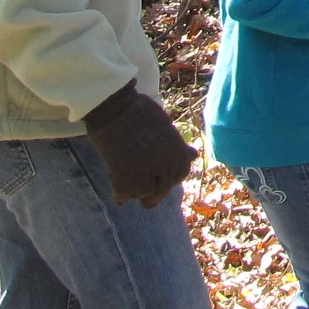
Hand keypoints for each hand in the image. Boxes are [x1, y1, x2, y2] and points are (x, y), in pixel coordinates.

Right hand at [82, 81, 197, 207]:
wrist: (115, 110)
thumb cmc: (138, 113)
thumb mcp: (165, 127)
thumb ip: (177, 146)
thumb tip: (193, 155)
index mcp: (179, 153)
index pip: (181, 174)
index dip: (168, 175)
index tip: (157, 173)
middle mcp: (168, 168)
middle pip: (163, 189)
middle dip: (153, 190)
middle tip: (138, 182)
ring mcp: (148, 177)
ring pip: (143, 195)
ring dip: (134, 190)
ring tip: (123, 171)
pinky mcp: (126, 185)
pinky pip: (122, 197)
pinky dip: (118, 194)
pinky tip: (114, 184)